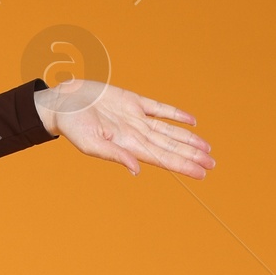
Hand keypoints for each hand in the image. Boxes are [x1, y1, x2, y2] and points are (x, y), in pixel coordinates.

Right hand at [35, 81, 213, 178]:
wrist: (63, 102)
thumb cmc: (72, 126)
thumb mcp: (91, 143)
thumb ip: (116, 156)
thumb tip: (137, 170)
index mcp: (129, 146)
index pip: (163, 158)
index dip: (183, 165)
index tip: (201, 173)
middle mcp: (136, 134)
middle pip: (170, 147)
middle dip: (191, 155)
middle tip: (212, 164)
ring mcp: (136, 118)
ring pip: (169, 131)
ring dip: (188, 140)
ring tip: (206, 149)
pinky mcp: (132, 101)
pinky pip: (159, 108)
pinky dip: (176, 115)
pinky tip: (192, 122)